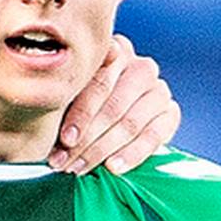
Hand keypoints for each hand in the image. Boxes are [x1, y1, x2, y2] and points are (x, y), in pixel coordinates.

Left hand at [50, 33, 179, 175]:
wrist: (114, 121)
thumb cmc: (83, 106)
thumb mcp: (72, 98)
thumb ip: (66, 102)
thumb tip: (50, 131)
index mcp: (114, 52)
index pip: (100, 81)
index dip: (81, 113)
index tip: (65, 139)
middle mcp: (141, 67)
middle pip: (114, 105)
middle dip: (87, 139)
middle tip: (65, 161)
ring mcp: (159, 90)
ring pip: (131, 123)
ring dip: (102, 151)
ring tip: (79, 168)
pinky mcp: (170, 113)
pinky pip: (153, 136)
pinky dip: (132, 155)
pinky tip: (113, 168)